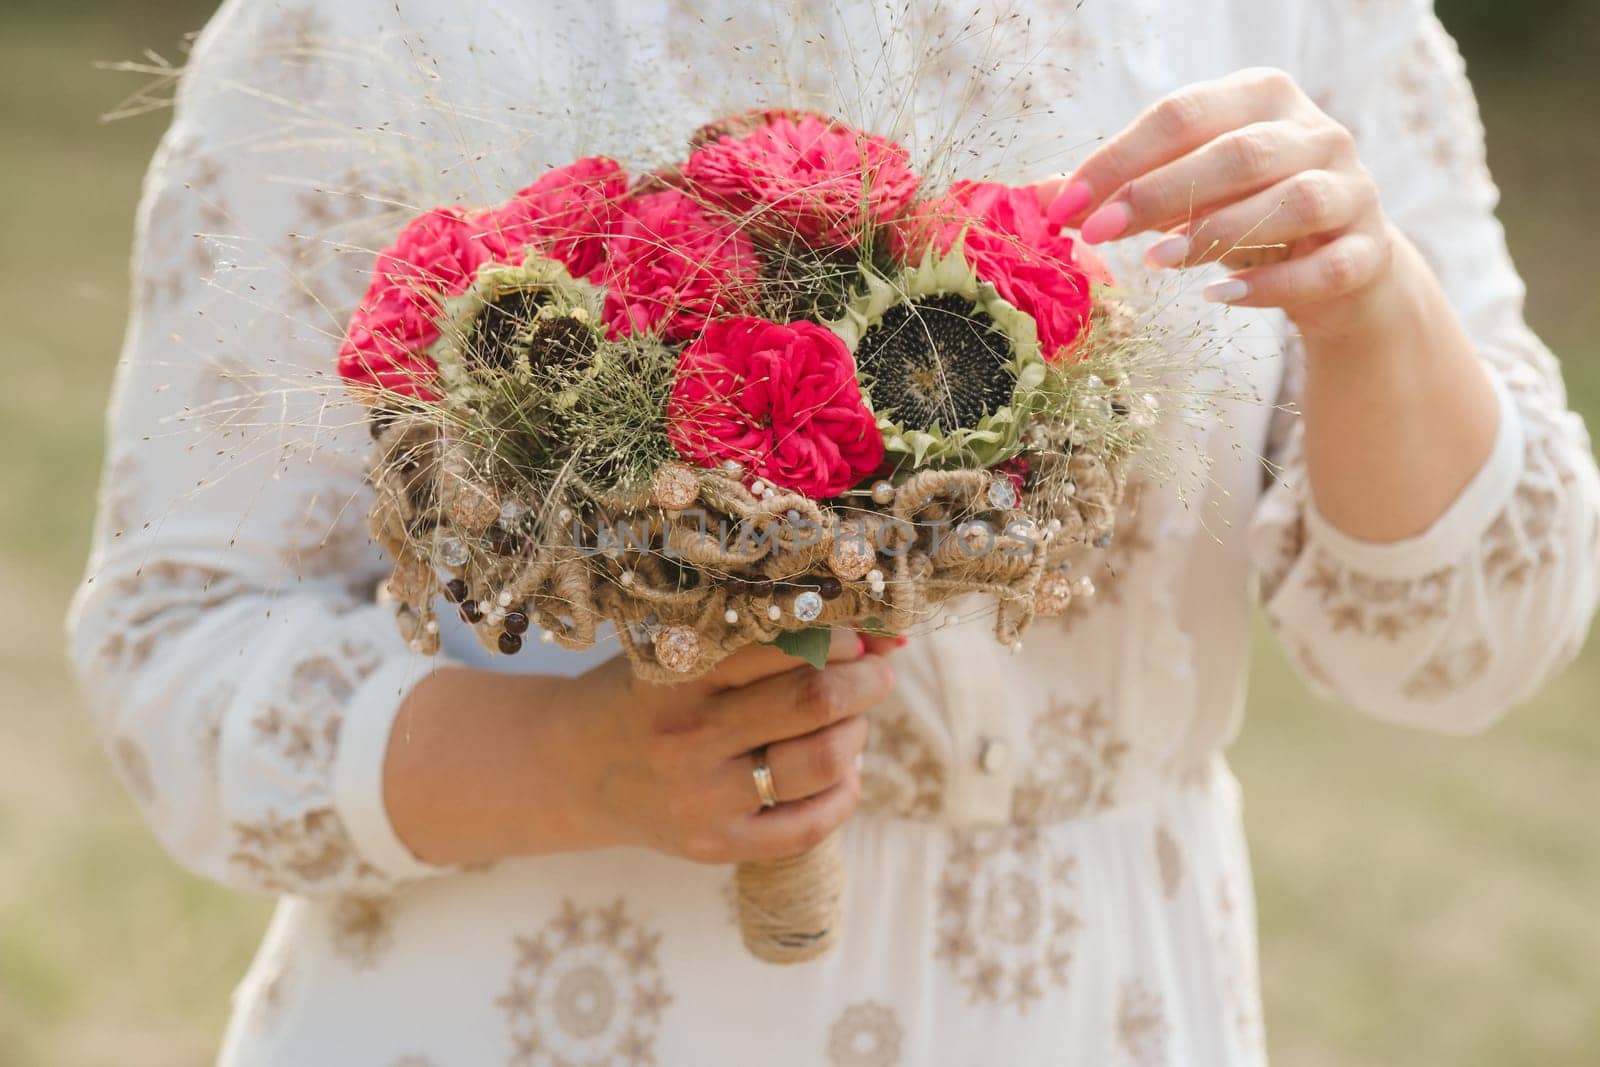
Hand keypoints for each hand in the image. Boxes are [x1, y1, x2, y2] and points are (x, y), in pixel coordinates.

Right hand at [573, 629, 895, 863]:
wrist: (571, 770)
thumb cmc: (643, 695)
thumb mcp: (681, 651)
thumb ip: (765, 640)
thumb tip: (879, 636)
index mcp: (679, 674)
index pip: (786, 647)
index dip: (842, 639)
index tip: (857, 635)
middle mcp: (690, 737)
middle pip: (815, 702)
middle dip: (866, 682)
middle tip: (876, 673)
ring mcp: (703, 799)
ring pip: (822, 761)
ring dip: (857, 733)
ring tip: (849, 721)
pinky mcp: (715, 846)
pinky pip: (809, 826)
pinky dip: (844, 792)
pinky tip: (839, 770)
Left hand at [1037, 68, 1396, 333]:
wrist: (1341, 271)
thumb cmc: (1247, 216)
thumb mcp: (1188, 192)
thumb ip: (1125, 189)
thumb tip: (1036, 199)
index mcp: (1263, 98)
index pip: (1185, 114)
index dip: (1121, 158)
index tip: (1066, 204)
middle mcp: (1317, 133)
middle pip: (1239, 152)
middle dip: (1159, 193)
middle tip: (1098, 234)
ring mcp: (1353, 190)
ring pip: (1293, 200)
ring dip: (1217, 231)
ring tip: (1156, 262)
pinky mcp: (1371, 252)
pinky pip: (1326, 267)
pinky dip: (1271, 284)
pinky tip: (1220, 296)